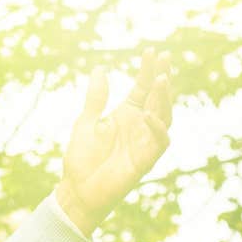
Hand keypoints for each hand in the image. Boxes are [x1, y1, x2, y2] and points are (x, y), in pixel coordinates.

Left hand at [56, 50, 173, 231]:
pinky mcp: (146, 159)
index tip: (150, 51)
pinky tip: (147, 114)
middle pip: (157, 98)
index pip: (142, 87)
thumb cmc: (82, 158)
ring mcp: (145, 141)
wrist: (77, 190)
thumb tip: (100, 69)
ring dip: (163, 99)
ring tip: (160, 80)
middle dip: (161, 78)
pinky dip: (156, 128)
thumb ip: (96, 98)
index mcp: (126, 114)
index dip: (147, 70)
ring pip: (164, 116)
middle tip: (164, 59)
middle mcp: (140, 125)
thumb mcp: (86, 122)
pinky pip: (160, 141)